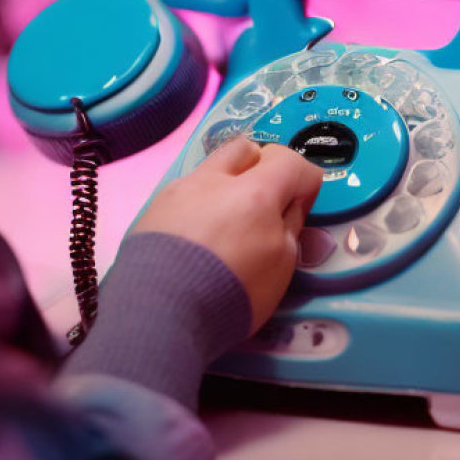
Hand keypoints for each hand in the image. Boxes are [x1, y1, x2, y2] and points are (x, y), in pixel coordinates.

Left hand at [133, 136, 322, 333]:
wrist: (159, 311)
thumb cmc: (232, 293)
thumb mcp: (281, 267)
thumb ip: (289, 226)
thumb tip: (288, 205)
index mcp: (254, 191)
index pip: (290, 161)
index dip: (304, 182)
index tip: (300, 208)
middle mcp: (214, 179)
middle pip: (246, 148)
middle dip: (262, 167)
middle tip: (263, 204)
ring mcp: (179, 189)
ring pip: (211, 168)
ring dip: (227, 186)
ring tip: (226, 224)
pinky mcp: (155, 207)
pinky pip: (185, 192)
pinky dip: (198, 205)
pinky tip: (195, 238)